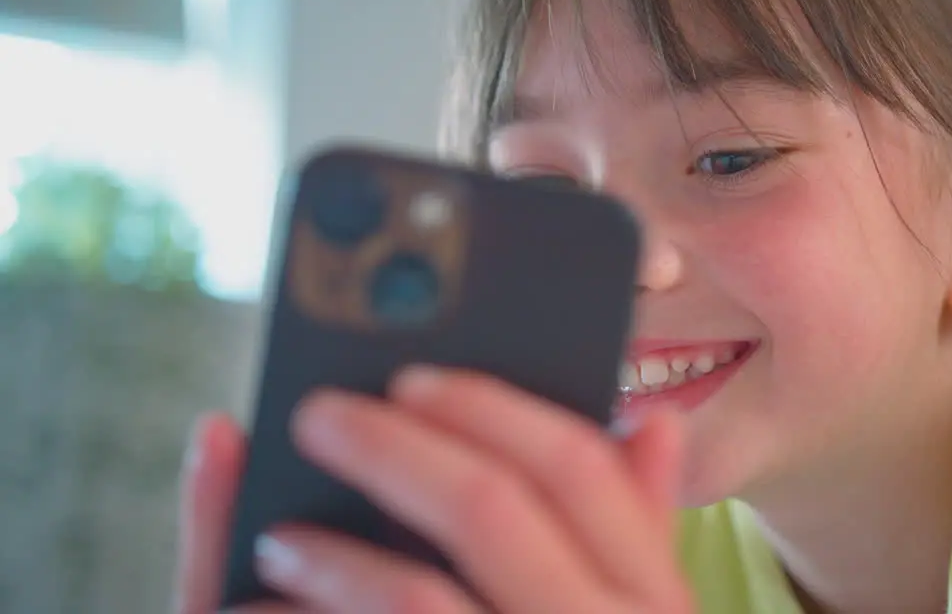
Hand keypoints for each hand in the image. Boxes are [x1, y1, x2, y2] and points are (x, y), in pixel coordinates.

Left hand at [172, 369, 691, 613]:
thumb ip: (642, 533)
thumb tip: (655, 422)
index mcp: (655, 603)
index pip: (579, 468)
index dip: (490, 408)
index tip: (412, 377)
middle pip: (490, 508)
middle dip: (388, 447)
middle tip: (317, 415)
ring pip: (419, 598)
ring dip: (333, 557)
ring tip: (280, 538)